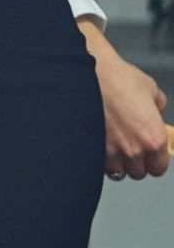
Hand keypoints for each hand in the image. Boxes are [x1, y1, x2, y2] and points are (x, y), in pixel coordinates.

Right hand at [78, 18, 170, 180]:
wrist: (88, 74)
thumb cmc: (117, 78)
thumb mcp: (150, 88)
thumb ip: (157, 105)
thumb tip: (156, 111)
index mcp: (154, 138)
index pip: (159, 168)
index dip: (154, 161)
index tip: (149, 154)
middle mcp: (134, 150)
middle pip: (138, 173)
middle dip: (135, 161)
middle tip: (129, 145)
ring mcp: (111, 153)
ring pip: (118, 171)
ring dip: (117, 161)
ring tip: (113, 144)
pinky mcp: (92, 150)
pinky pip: (100, 164)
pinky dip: (100, 157)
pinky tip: (99, 141)